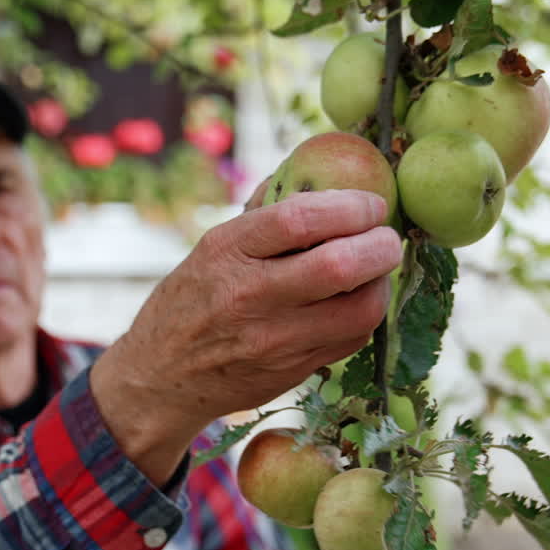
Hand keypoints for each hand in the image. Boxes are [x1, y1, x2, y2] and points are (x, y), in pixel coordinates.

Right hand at [91, 189, 401, 484]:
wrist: (162, 376)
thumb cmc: (192, 300)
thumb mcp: (212, 248)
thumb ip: (263, 215)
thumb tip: (318, 173)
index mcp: (228, 251)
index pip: (300, 218)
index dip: (350, 206)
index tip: (372, 203)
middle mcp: (249, 296)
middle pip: (339, 265)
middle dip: (380, 245)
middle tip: (387, 237)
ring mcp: (273, 340)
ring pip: (358, 310)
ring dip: (380, 285)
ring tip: (375, 271)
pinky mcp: (291, 371)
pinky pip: (351, 340)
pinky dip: (364, 316)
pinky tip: (355, 302)